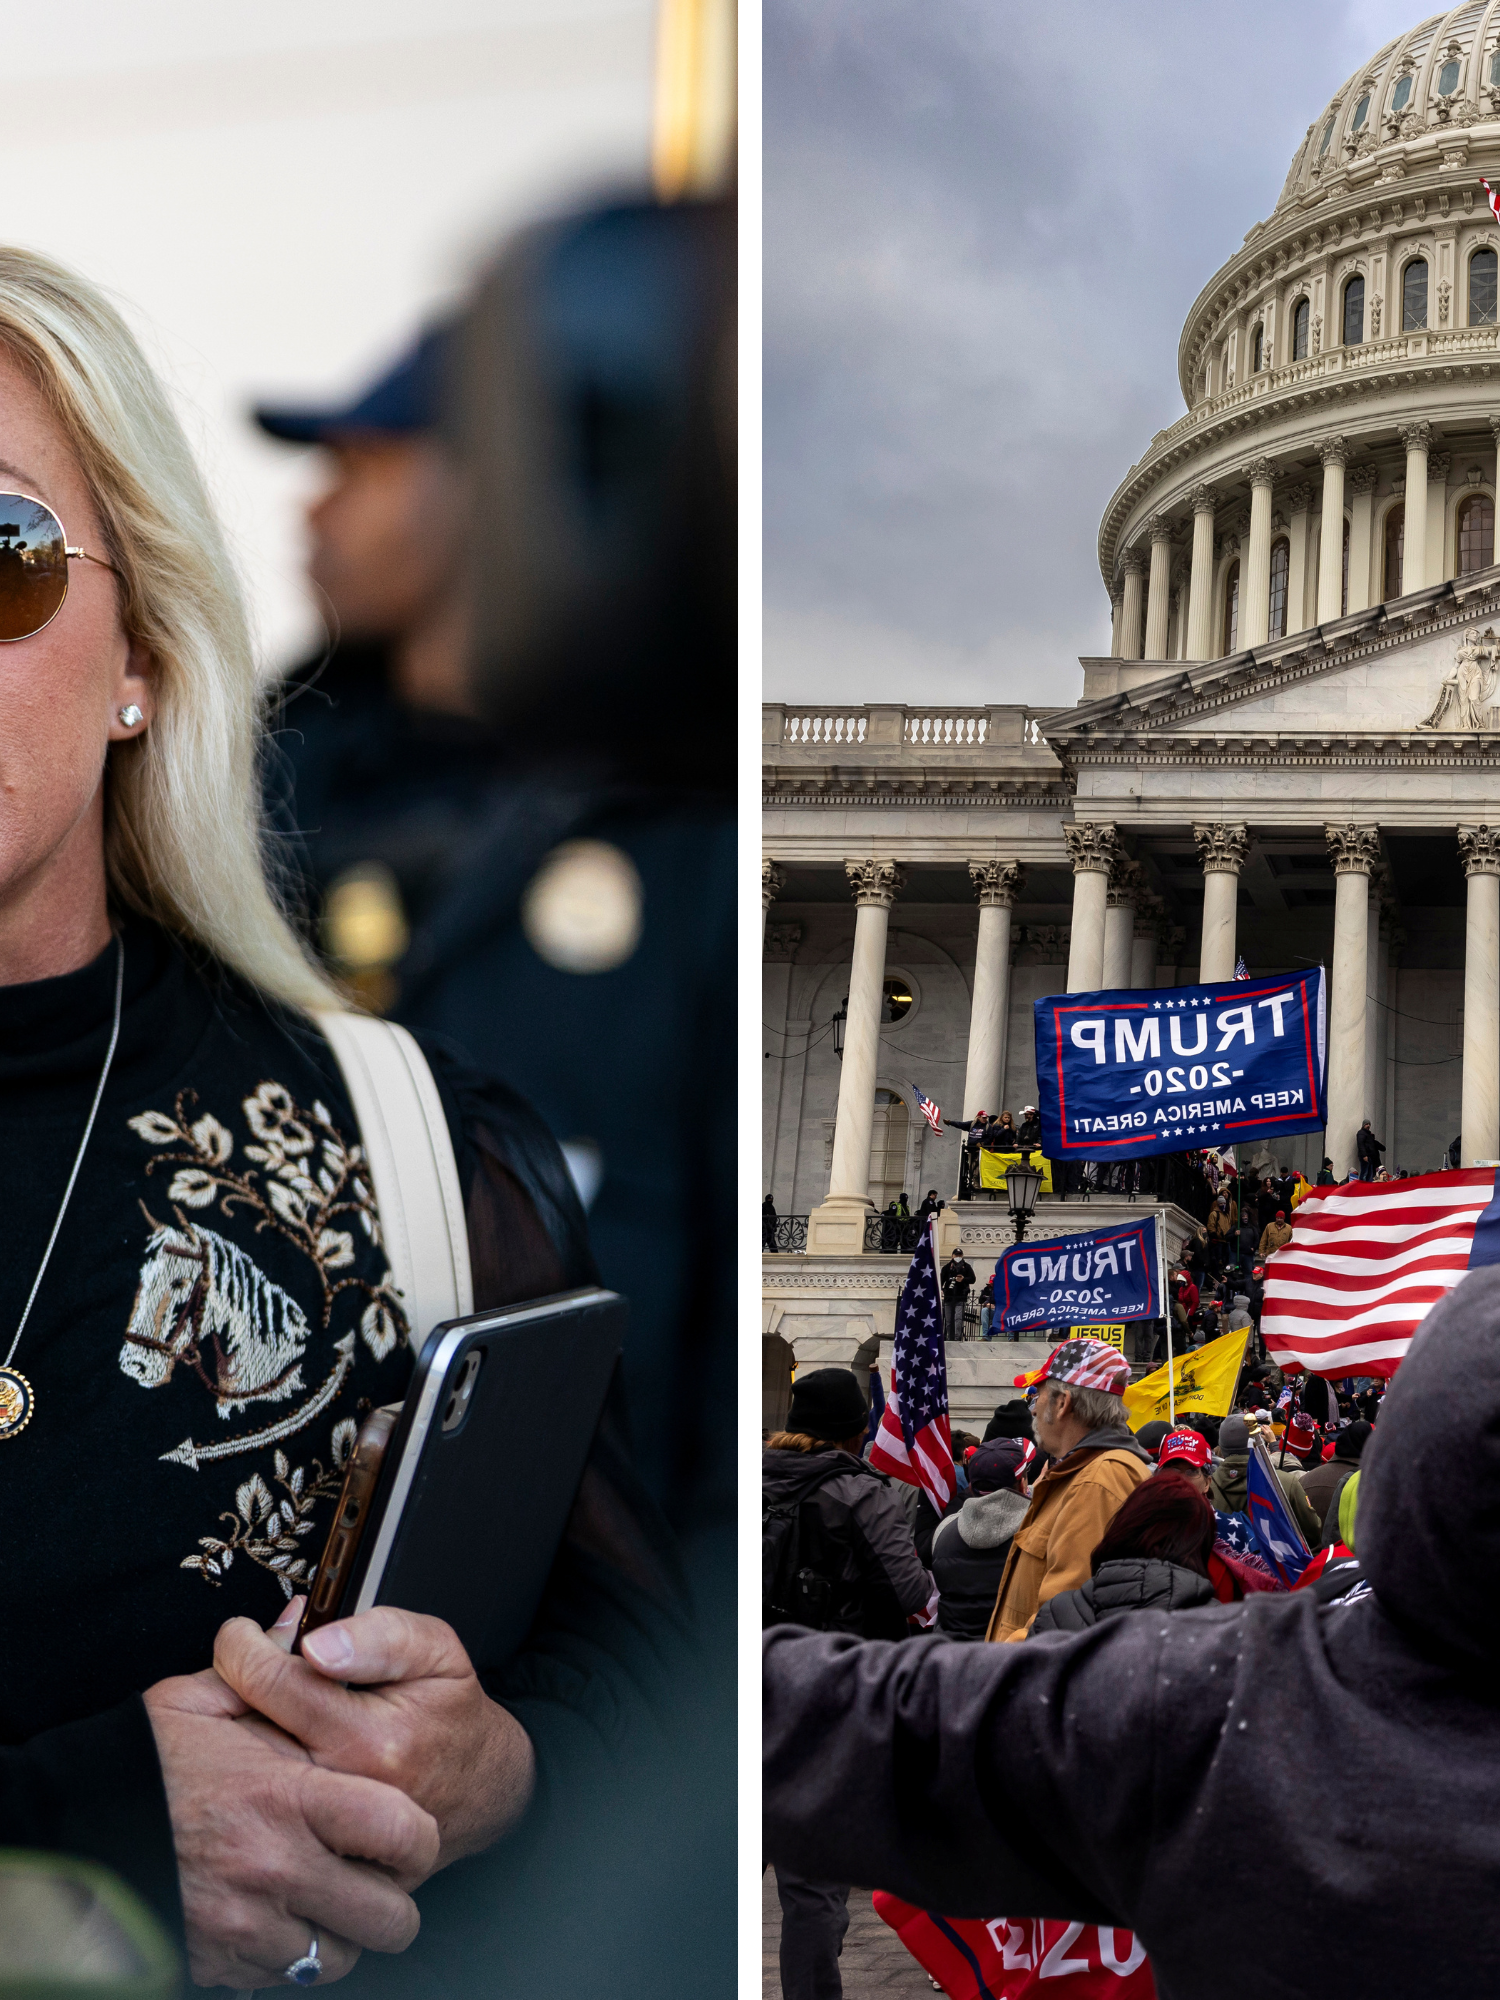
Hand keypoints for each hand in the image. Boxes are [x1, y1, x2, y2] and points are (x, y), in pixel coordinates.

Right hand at [144, 1625, 439, 1988]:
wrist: (75, 1832)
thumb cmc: (144, 1766)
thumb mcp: (198, 1703)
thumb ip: (262, 1668)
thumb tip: (303, 1623)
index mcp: (289, 1797)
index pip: (401, 1832)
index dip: (416, 1837)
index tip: (405, 1830)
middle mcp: (278, 1870)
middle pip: (389, 1915)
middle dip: (395, 1900)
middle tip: (381, 1876)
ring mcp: (249, 1928)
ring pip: (341, 1957)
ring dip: (347, 1933)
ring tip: (333, 1901)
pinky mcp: (221, 1964)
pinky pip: (286, 1979)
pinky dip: (294, 1957)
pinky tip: (284, 1921)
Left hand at [214, 1605, 535, 1868]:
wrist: (480, 1788)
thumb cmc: (452, 1711)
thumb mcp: (436, 1650)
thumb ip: (380, 1636)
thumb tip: (317, 1644)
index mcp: (369, 1739)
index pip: (268, 1683)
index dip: (242, 1647)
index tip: (240, 1636)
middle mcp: (340, 1793)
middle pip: (244, 1733)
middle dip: (230, 1693)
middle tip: (243, 1670)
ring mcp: (326, 1832)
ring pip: (246, 1773)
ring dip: (237, 1735)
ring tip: (256, 1710)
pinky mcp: (319, 1853)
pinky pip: (264, 1809)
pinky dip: (254, 1777)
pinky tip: (269, 1753)